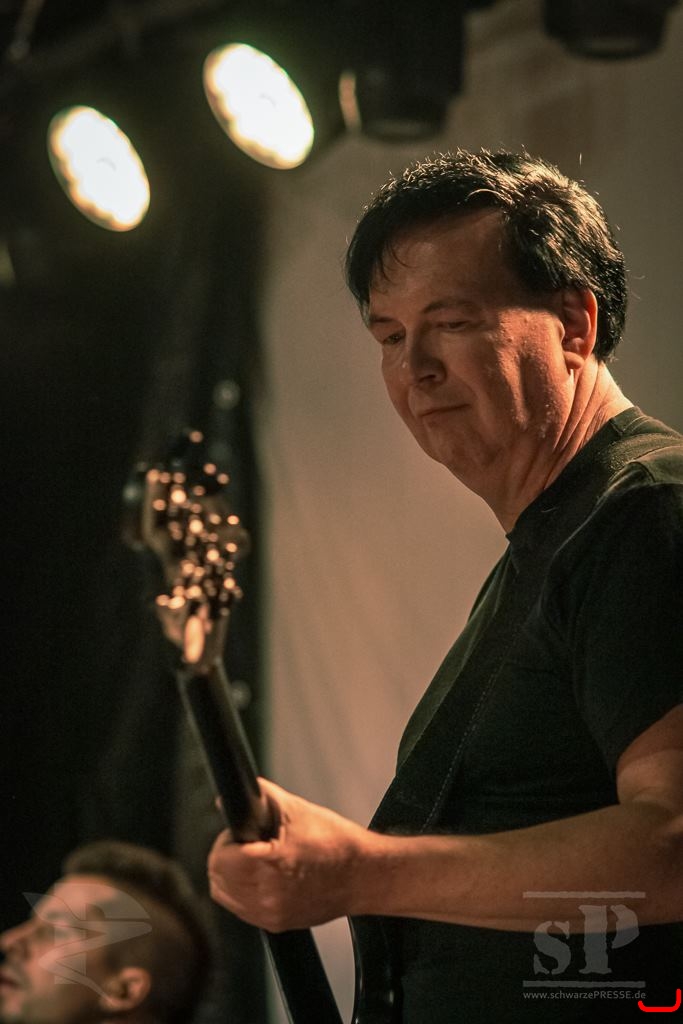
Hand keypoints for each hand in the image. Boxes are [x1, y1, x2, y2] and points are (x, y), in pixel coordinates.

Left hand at [207, 778, 372, 931]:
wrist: (363, 876)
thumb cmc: (336, 842)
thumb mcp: (297, 810)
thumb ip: (261, 797)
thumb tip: (231, 796)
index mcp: (271, 865)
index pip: (220, 859)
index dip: (226, 840)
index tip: (239, 832)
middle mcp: (268, 896)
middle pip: (217, 879)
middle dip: (226, 857)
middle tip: (246, 843)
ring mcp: (271, 914)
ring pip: (225, 897)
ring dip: (230, 876)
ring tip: (253, 859)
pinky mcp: (277, 925)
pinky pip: (242, 910)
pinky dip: (242, 892)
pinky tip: (262, 876)